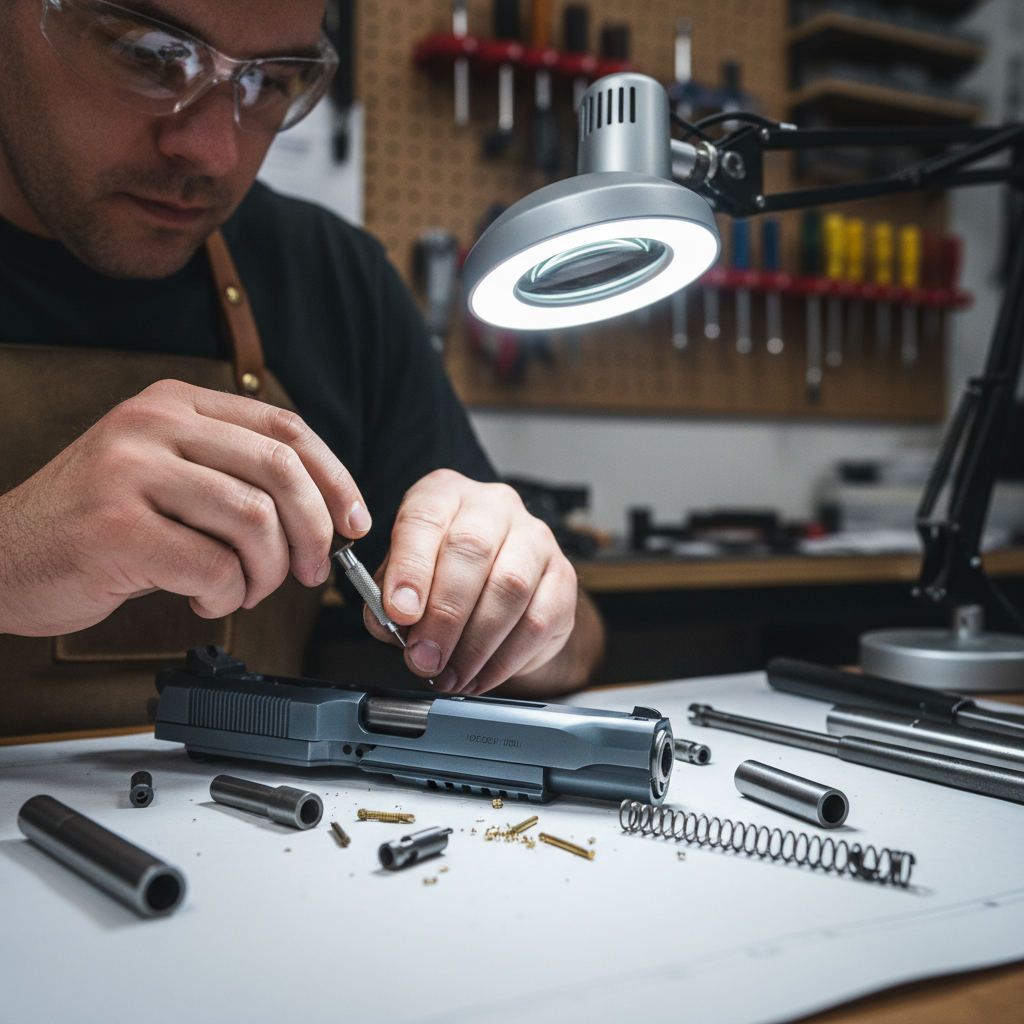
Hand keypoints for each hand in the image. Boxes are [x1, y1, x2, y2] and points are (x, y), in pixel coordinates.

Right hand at [0, 379, 370, 635]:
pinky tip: (207, 600)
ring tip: (246, 590)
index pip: (285, 428)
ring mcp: (131, 472)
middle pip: (281, 470)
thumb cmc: (94, 523)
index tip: (354, 521)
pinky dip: (228, 595)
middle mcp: (154, 425)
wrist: (0, 556)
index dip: (334, 478)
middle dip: (314, 531)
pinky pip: (214, 566)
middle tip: (310, 571)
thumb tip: (324, 508)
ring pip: (256, 520)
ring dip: (268, 572)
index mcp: (174, 405)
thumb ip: (230, 471)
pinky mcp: (118, 528)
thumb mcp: (163, 470)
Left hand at [363, 469, 585, 694]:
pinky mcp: (563, 577)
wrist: (506, 588)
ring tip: (450, 675)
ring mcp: (535, 538)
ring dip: (475, 643)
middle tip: (424, 657)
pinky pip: (537, 621)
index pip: (424, 518)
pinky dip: (504, 659)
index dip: (410, 568)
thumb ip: (388, 600)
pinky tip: (480, 675)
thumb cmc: (446, 576)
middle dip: (444, 614)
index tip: (399, 613)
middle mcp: (492, 505)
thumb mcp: (404, 578)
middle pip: (471, 550)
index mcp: (444, 494)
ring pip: (510, 587)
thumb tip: (390, 625)